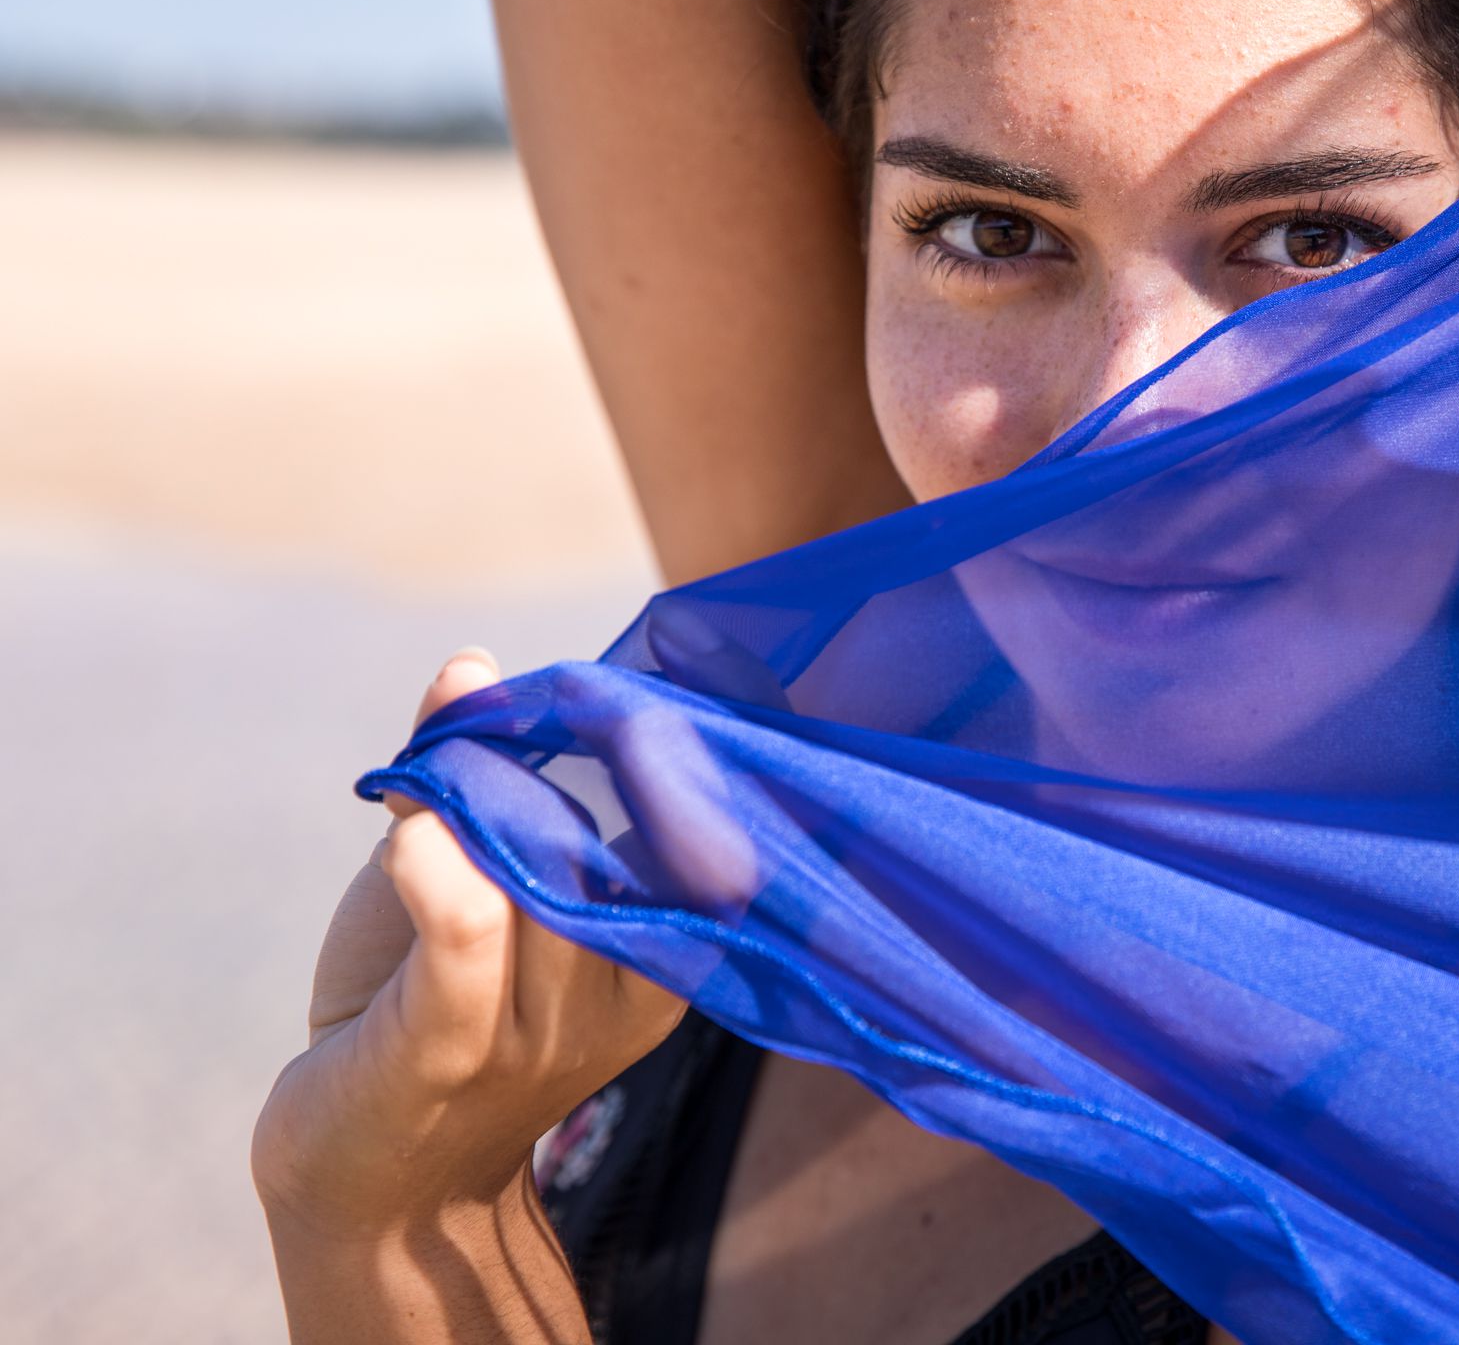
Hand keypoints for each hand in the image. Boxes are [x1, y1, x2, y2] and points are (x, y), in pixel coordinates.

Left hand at [252, 648, 686, 1241]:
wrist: (368, 1178)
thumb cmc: (423, 1008)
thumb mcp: (467, 879)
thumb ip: (474, 774)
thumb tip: (471, 663)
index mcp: (666, 950)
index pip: (707, 831)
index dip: (669, 750)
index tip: (614, 693)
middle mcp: (625, 989)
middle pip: (612, 837)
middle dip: (553, 764)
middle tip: (482, 727)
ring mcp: (540, 1026)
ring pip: (539, 875)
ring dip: (480, 809)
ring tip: (429, 794)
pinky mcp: (450, 1048)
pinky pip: (468, 938)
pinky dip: (439, 873)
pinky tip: (408, 834)